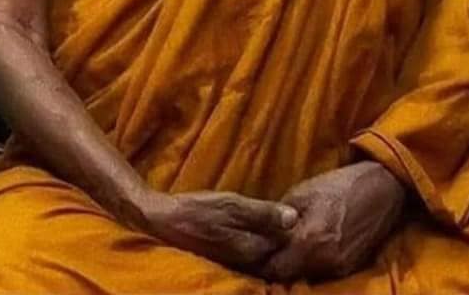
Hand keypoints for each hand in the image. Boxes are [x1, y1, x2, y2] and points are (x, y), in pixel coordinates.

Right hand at [143, 189, 298, 270]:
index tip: (306, 215)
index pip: (285, 246)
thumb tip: (294, 219)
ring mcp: (236, 263)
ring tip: (281, 221)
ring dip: (274, 239)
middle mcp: (247, 263)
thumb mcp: (232, 205)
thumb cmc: (197, 210)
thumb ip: (263, 213)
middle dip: (287, 238)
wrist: (162, 221)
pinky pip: (251, 253)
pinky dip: (259, 242)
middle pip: (276, 253)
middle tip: (299, 217)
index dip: (295, 230)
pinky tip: (260, 229)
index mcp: (251, 250)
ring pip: (264, 254)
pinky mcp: (227, 259)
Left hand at [257, 162, 405, 281]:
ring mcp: (339, 268)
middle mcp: (324, 261)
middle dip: (275, 263)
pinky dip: (311, 262)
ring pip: (304, 275)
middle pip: (288, 275)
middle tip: (267, 247)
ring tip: (287, 244)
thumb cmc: (339, 185)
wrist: (382, 189)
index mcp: (309, 241)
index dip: (260, 260)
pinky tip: (308, 246)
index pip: (274, 267)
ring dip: (293, 263)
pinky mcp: (349, 268)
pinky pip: (321, 272)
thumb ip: (279, 218)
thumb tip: (261, 233)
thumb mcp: (302, 193)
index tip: (251, 249)